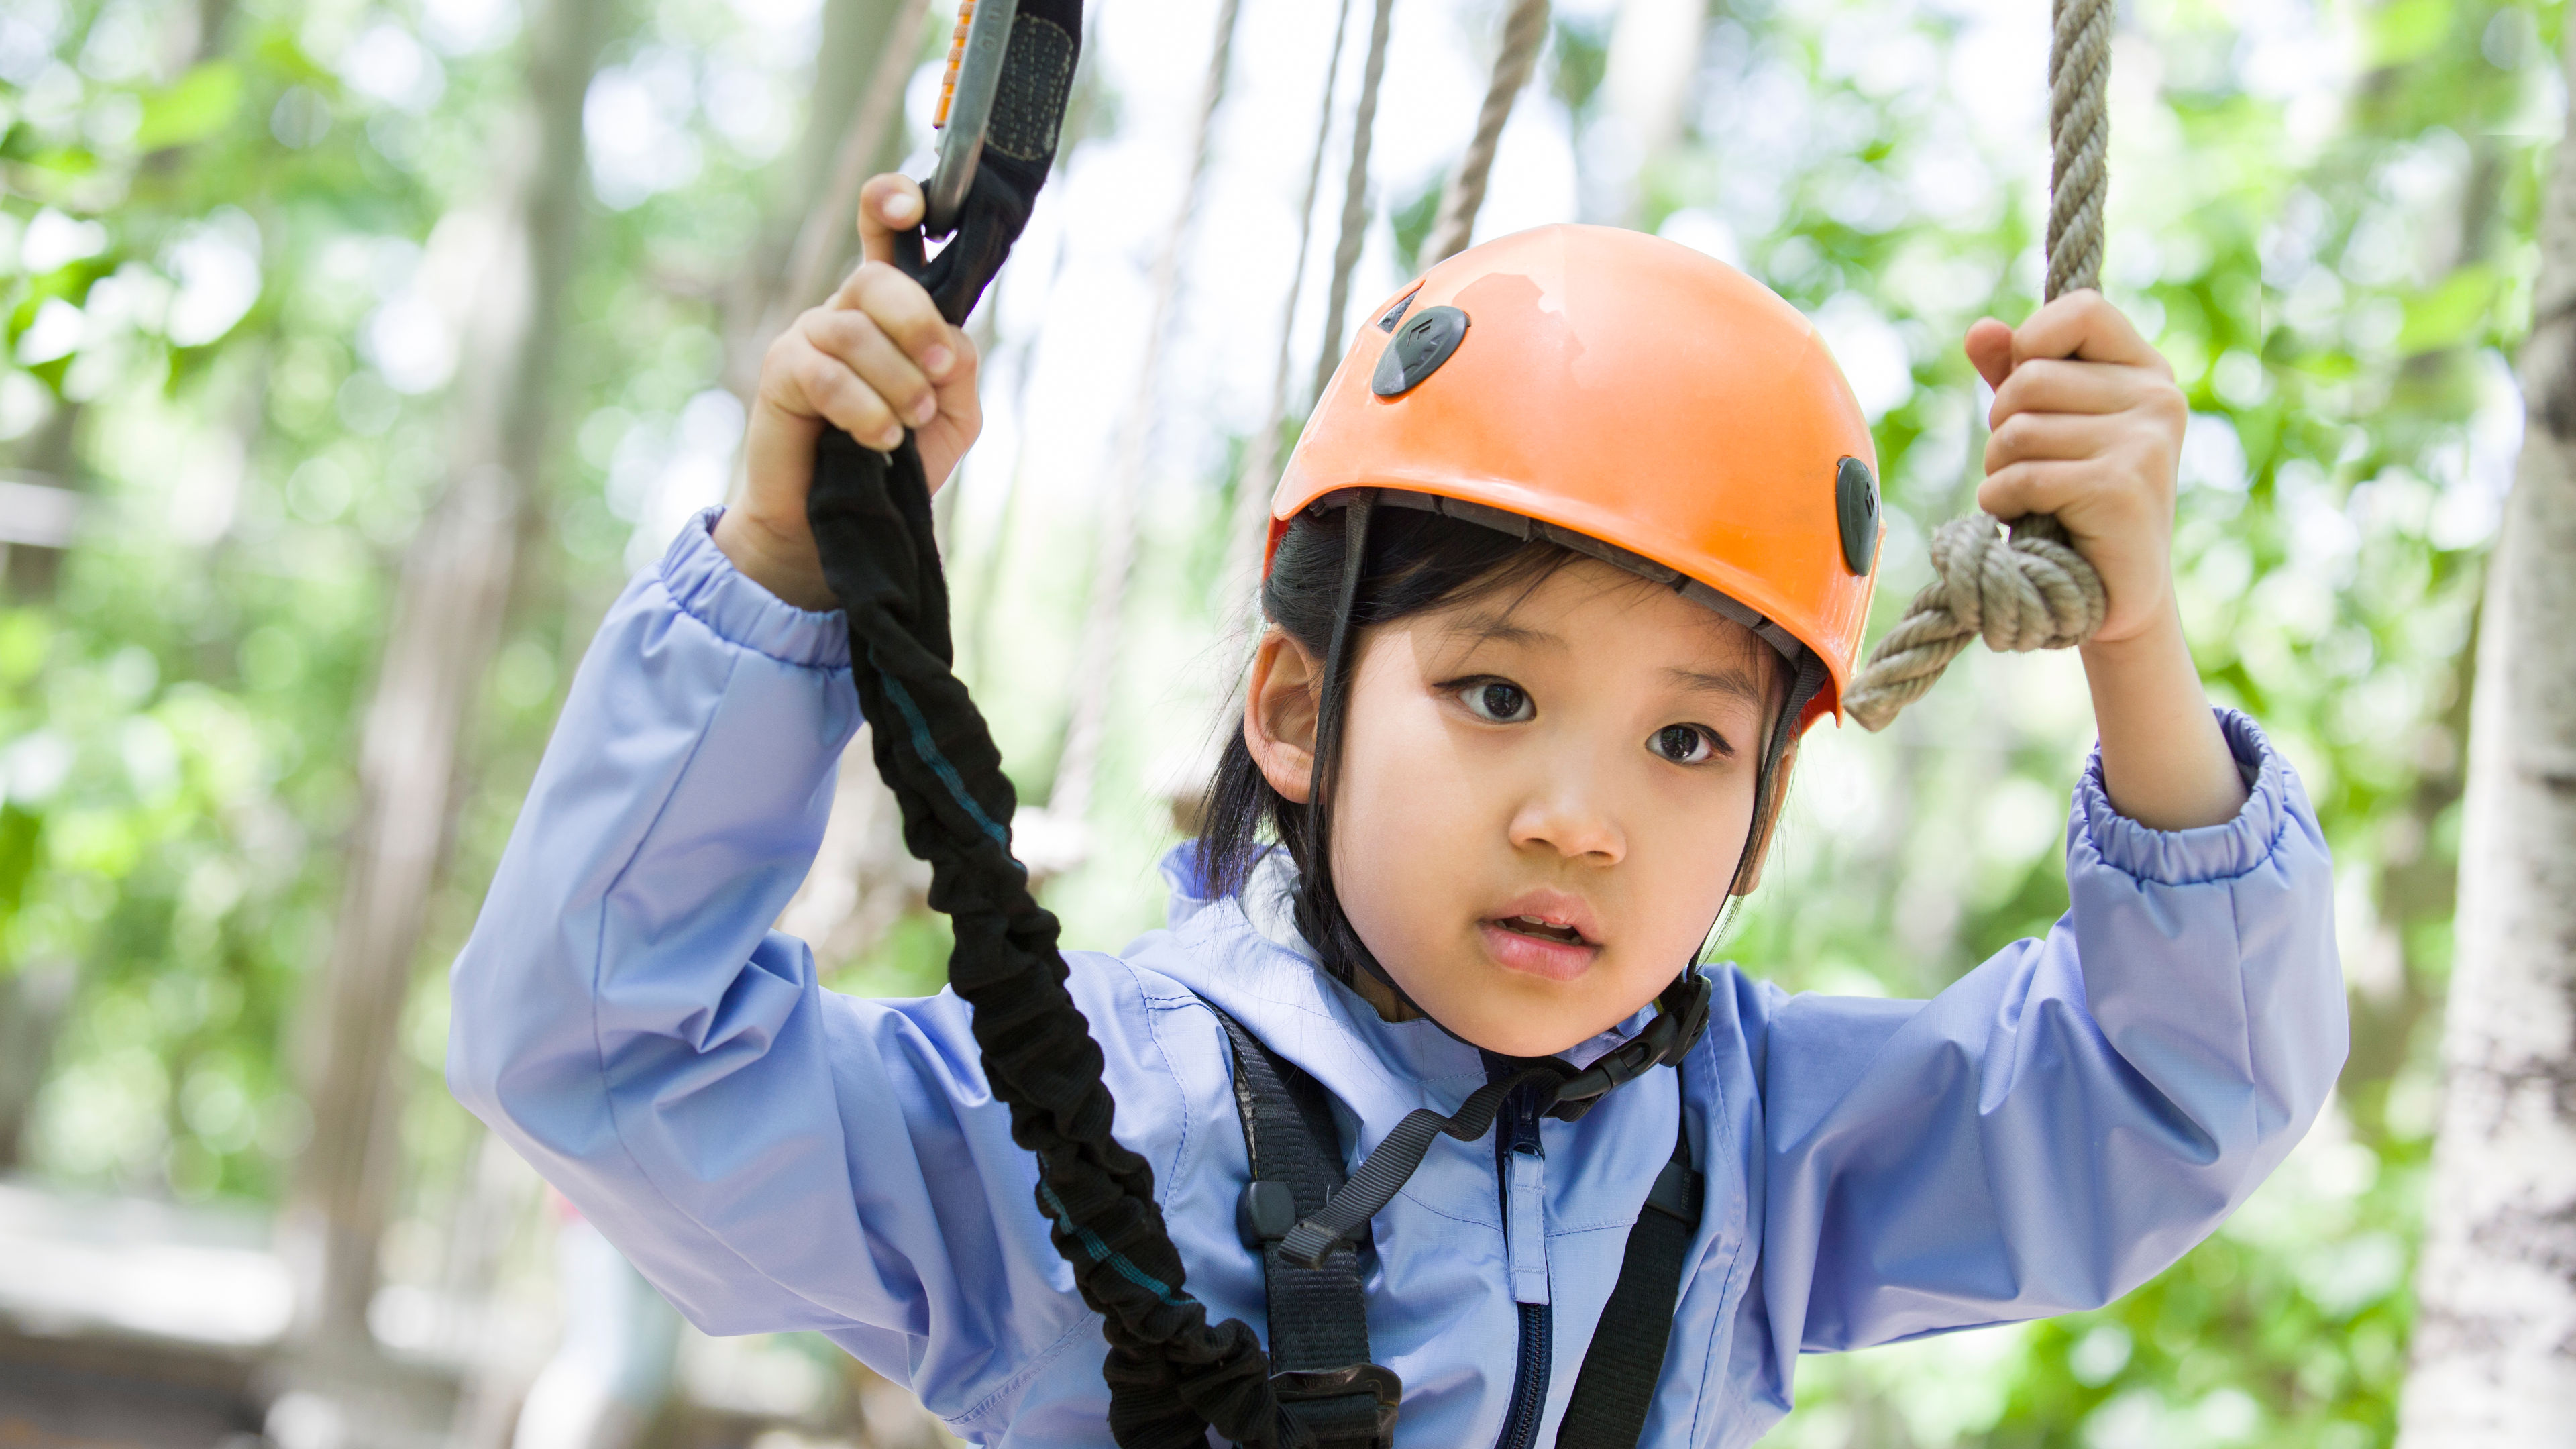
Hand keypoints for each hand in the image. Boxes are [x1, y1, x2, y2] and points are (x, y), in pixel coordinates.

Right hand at [720, 174, 982, 610]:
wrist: (836, 522)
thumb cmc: (897, 464)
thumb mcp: (953, 416)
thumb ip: (962, 369)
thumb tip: (951, 341)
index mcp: (889, 312)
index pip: (884, 237)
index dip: (891, 203)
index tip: (909, 203)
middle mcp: (845, 313)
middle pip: (878, 279)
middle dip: (918, 324)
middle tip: (940, 373)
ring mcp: (808, 337)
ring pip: (855, 331)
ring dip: (897, 382)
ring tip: (908, 425)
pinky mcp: (780, 372)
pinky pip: (825, 372)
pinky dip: (862, 408)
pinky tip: (877, 439)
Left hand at [1966, 290, 2186, 647]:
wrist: (2112, 594)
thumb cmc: (2075, 502)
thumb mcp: (2048, 424)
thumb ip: (2017, 372)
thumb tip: (1980, 329)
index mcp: (2146, 370)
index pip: (2082, 310)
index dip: (2032, 342)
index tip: (2026, 389)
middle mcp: (2157, 398)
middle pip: (2028, 380)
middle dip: (2002, 428)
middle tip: (2028, 467)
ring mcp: (2144, 441)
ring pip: (2017, 431)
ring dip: (2000, 472)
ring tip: (2033, 498)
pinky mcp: (2121, 486)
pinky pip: (2022, 476)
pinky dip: (2003, 502)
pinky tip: (2028, 521)